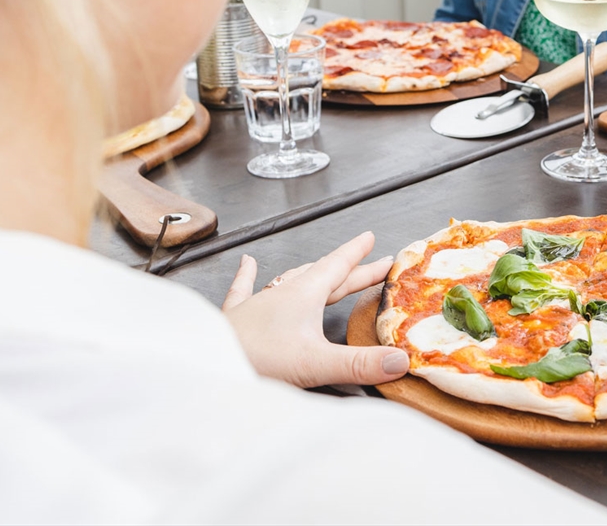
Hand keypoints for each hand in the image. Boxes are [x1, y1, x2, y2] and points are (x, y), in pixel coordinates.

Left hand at [222, 231, 408, 387]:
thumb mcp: (317, 364)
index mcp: (305, 295)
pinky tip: (246, 263)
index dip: (360, 256)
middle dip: (351, 269)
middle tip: (374, 263)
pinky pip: (243, 289)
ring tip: (323, 263)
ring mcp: (258, 303)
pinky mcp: (236, 318)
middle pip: (324, 275)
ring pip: (291, 278)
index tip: (374, 241)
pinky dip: (247, 275)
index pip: (339, 268)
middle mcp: (282, 292)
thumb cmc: (257, 360)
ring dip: (312, 272)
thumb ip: (360, 364)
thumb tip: (400, 361)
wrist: (206, 365)